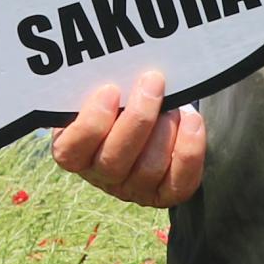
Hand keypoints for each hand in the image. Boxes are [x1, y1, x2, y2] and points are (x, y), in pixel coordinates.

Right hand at [49, 68, 205, 208]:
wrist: (148, 115)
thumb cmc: (119, 100)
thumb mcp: (100, 93)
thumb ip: (100, 87)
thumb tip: (117, 69)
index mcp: (75, 153)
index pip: (71, 151)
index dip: (91, 123)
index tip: (110, 90)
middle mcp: (103, 176)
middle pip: (114, 160)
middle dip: (138, 117)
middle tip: (153, 82)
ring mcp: (135, 188)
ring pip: (148, 169)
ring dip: (164, 131)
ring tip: (172, 105)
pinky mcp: (167, 193)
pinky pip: (180, 181)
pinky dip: (189, 149)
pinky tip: (191, 121)